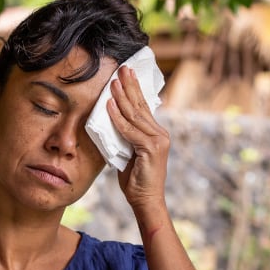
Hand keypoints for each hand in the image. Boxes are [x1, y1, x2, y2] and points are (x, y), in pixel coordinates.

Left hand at [106, 65, 169, 214]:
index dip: (133, 91)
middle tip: (122, 68)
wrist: (145, 200)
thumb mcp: (127, 154)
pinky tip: (109, 105)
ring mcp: (158, 140)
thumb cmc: (135, 180)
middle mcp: (160, 134)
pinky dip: (118, 117)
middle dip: (130, 86)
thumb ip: (124, 138)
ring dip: (122, 97)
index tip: (125, 76)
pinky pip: (130, 130)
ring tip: (113, 81)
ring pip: (135, 115)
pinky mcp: (151, 148)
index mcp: (155, 133)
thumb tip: (110, 124)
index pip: (142, 108)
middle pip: (141, 106)